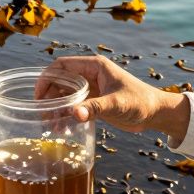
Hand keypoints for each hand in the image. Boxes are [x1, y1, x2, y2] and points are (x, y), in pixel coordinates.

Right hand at [35, 56, 190, 140]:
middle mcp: (91, 75)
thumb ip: (95, 108)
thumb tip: (75, 114)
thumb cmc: (140, 102)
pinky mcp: (95, 101)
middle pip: (60, 81)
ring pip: (66, 95)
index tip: (37, 95)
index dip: (46, 78)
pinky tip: (62, 128)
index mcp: (95, 67)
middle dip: (49, 96)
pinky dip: (66, 115)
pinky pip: (74, 105)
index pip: (62, 66)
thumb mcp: (116, 104)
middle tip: (42, 114)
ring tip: (50, 125)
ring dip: (56, 108)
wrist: (156, 113)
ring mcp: (92, 88)